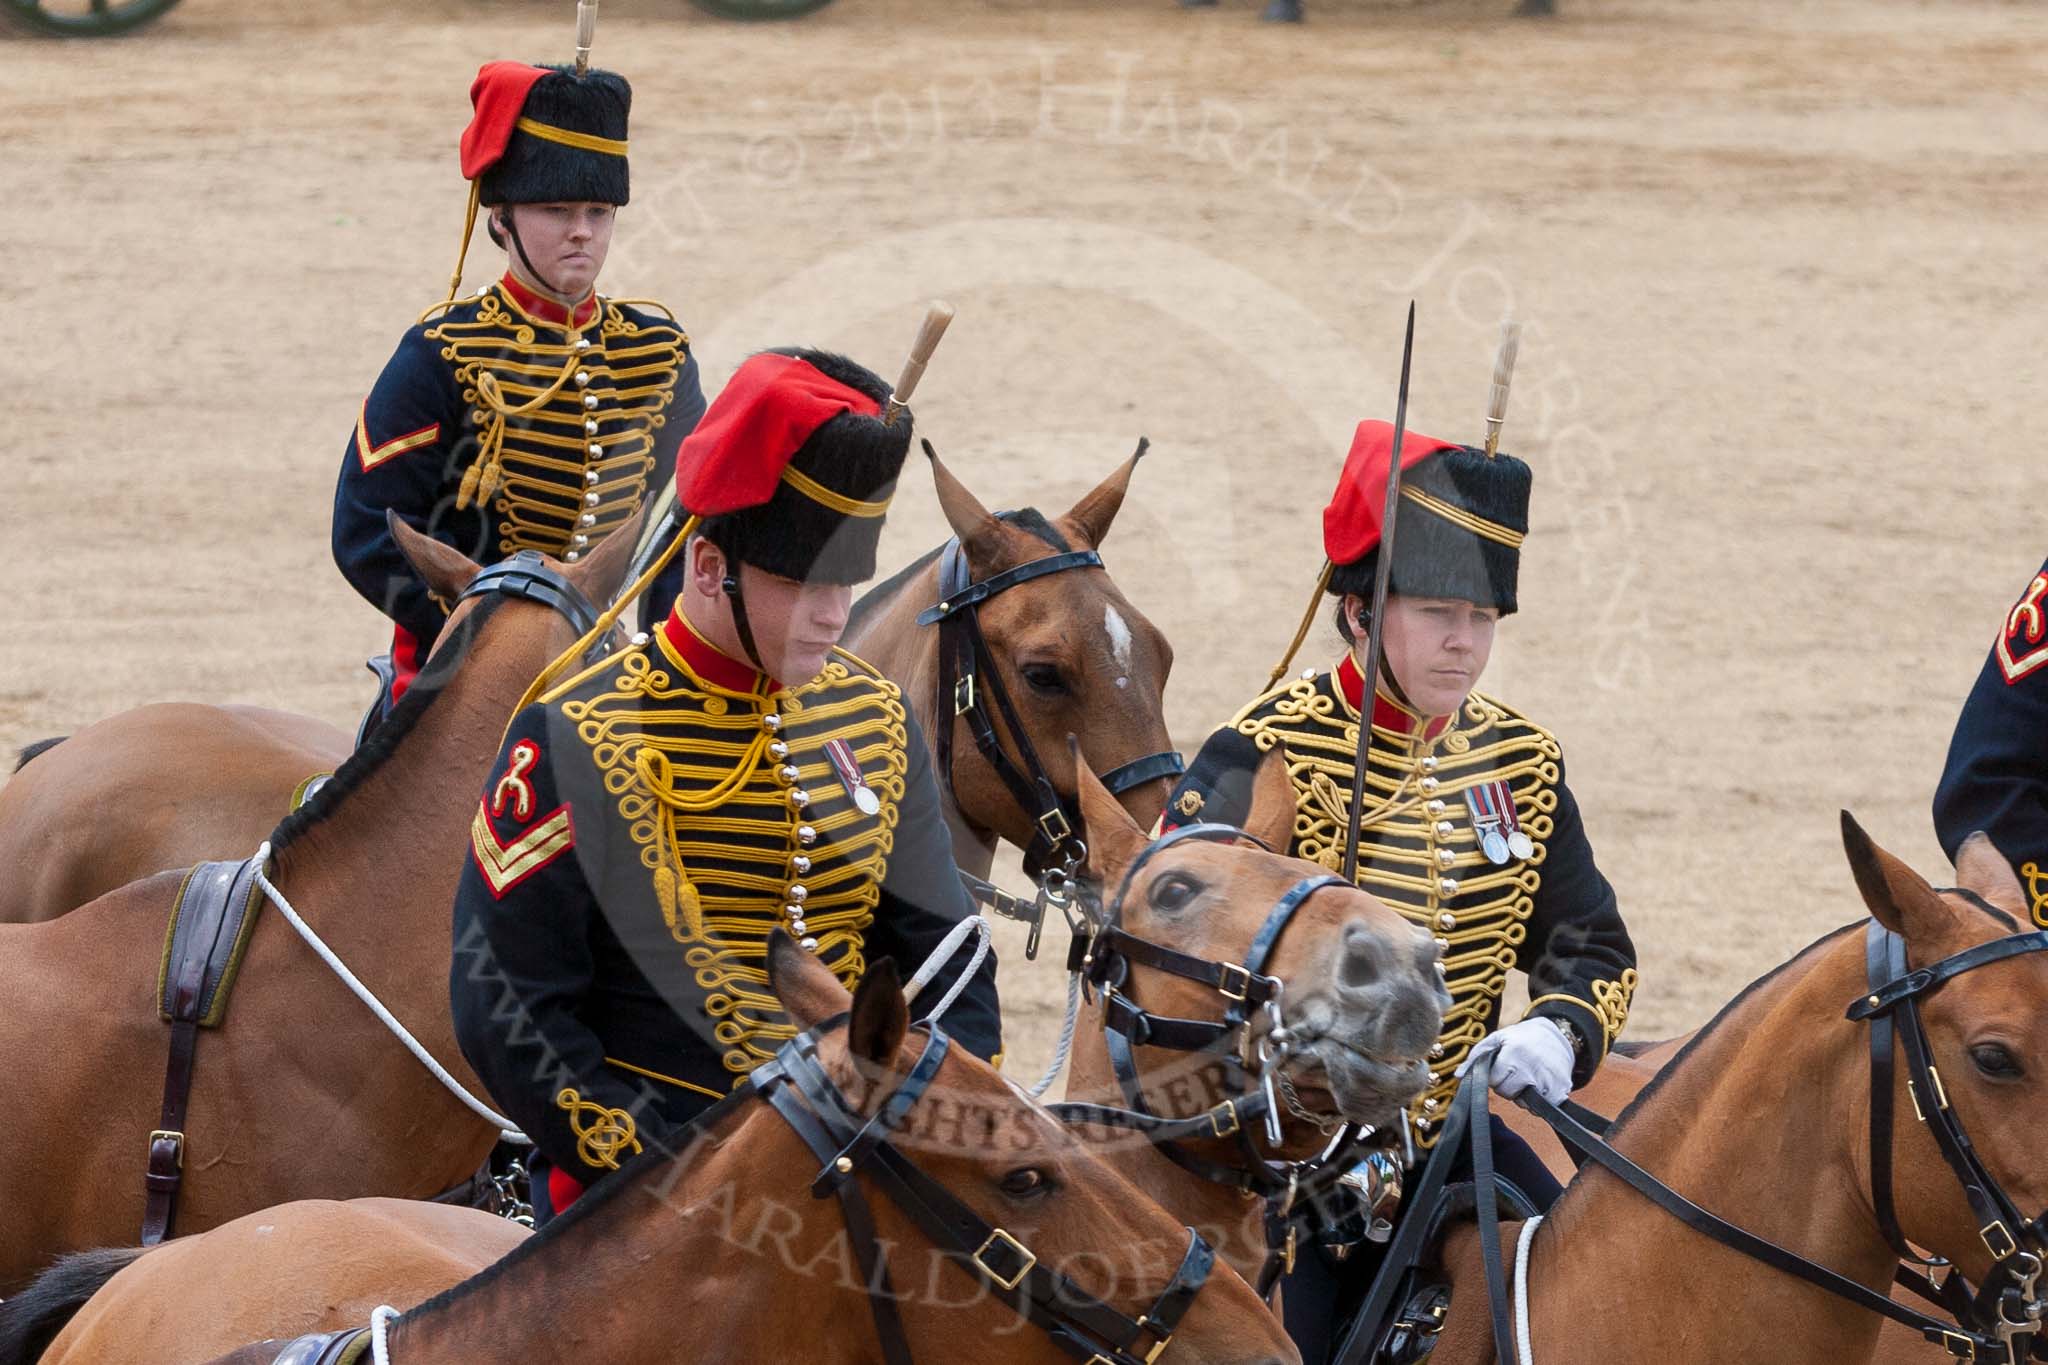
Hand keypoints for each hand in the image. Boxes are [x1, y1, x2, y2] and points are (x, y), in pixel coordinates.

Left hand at [1457, 1017, 1573, 1104]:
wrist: (1557, 1036)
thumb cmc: (1521, 1038)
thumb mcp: (1497, 1039)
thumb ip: (1476, 1057)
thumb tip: (1458, 1076)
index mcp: (1514, 1053)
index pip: (1494, 1081)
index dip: (1495, 1076)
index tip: (1501, 1067)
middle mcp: (1532, 1068)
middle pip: (1508, 1093)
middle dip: (1507, 1086)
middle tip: (1514, 1072)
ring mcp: (1548, 1080)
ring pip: (1525, 1103)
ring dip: (1523, 1095)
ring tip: (1527, 1077)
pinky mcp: (1562, 1090)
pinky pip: (1542, 1108)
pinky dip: (1538, 1101)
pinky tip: (1539, 1085)